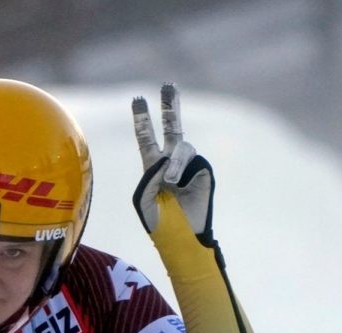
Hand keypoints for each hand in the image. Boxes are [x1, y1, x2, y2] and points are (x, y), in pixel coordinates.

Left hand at [131, 83, 214, 240]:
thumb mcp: (144, 200)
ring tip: (171, 182)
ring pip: (182, 147)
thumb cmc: (159, 223)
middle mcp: (171, 162)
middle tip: (168, 85)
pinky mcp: (203, 172)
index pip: (146, 138)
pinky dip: (185, 170)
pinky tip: (181, 185)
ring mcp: (188, 166)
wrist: (181, 238)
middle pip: (171, 127)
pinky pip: (194, 160)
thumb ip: (149, 175)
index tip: (138, 99)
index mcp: (152, 168)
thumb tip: (165, 158)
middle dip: (170, 107)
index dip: (142, 120)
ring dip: (175, 163)